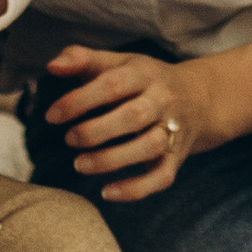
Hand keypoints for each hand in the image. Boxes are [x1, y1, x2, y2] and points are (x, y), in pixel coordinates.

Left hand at [44, 46, 219, 202]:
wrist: (199, 97)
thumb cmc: (144, 80)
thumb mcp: (118, 62)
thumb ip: (82, 59)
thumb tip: (52, 66)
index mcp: (144, 73)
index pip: (113, 84)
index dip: (80, 99)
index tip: (52, 115)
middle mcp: (163, 100)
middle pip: (134, 116)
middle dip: (96, 131)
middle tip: (69, 139)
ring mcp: (174, 130)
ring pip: (149, 147)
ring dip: (112, 160)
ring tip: (80, 165)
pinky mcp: (177, 158)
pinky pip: (161, 177)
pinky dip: (135, 189)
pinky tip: (107, 192)